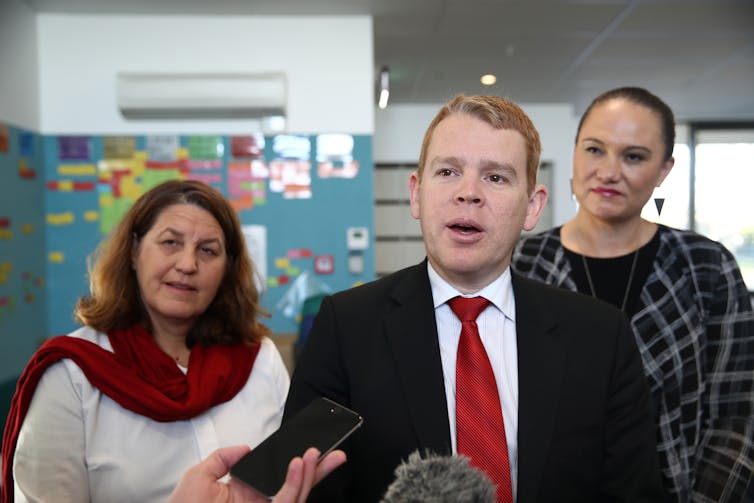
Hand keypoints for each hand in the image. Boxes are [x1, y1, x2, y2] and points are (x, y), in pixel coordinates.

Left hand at [168, 445, 345, 502]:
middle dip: (318, 470)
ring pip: (296, 495)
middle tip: (335, 452)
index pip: (280, 477)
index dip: (299, 465)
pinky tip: (299, 466)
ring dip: (310, 473)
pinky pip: (286, 502)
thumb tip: (244, 448)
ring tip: (316, 453)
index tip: (310, 447)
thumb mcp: (198, 477)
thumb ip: (222, 458)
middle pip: (297, 486)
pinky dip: (295, 484)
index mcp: (248, 495)